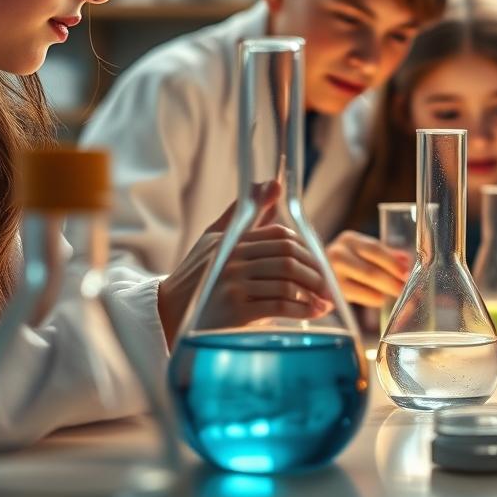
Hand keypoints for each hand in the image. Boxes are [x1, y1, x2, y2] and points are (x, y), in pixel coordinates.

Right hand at [157, 183, 330, 347]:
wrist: (168, 312)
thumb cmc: (198, 274)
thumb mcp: (217, 237)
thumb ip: (245, 211)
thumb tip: (272, 183)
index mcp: (233, 240)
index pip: (281, 236)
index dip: (306, 249)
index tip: (320, 264)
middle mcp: (233, 259)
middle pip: (288, 259)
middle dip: (314, 272)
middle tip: (329, 285)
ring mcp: (233, 284)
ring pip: (286, 282)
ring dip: (312, 293)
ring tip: (325, 302)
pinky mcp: (235, 309)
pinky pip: (278, 305)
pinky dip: (301, 309)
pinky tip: (312, 312)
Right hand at [326, 231, 411, 306]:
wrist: (316, 277)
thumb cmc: (347, 264)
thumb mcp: (363, 253)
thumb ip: (386, 255)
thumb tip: (407, 260)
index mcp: (349, 239)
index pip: (375, 249)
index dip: (393, 263)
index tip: (407, 273)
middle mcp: (337, 254)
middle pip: (371, 269)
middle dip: (392, 281)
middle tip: (405, 288)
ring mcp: (331, 274)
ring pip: (364, 284)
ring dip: (385, 290)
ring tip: (397, 293)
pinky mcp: (330, 291)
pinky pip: (358, 296)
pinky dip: (373, 298)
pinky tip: (380, 299)